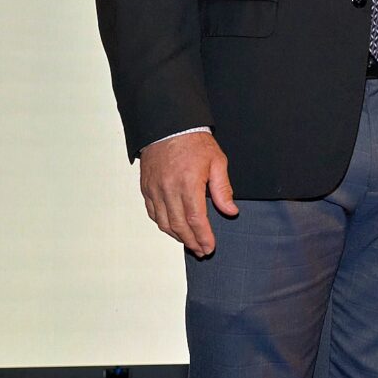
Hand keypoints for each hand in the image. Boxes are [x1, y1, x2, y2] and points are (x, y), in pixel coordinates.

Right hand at [138, 131, 237, 255]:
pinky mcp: (146, 188)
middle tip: (202, 251)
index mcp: (188, 183)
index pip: (196, 219)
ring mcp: (154, 190)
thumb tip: (230, 211)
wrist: (169, 127)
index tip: (210, 247)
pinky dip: (163, 225)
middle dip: (192, 242)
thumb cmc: (195, 142)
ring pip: (163, 223)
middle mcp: (168, 189)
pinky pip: (153, 213)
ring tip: (190, 244)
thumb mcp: (217, 162)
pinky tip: (173, 229)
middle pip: (179, 226)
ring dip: (177, 237)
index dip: (203, 237)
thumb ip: (223, 189)